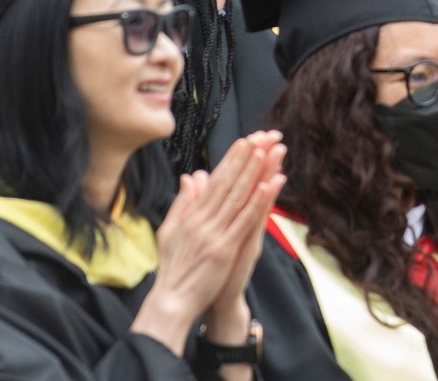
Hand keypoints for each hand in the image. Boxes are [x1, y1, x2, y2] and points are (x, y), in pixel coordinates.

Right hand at [139, 134, 279, 341]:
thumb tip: (191, 176)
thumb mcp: (171, 229)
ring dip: (253, 172)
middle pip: (228, 183)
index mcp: (192, 214)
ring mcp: (213, 233)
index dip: (231, 160)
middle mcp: (203, 219)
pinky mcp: (224, 249)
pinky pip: (243, 222)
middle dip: (245, 158)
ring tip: (266, 151)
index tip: (245, 141)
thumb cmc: (173, 268)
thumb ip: (183, 202)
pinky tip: (267, 186)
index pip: (215, 181)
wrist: (171, 300)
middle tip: (261, 136)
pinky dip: (255, 204)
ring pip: (237, 197)